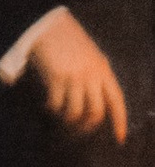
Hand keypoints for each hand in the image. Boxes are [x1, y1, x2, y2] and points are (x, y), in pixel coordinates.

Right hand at [22, 8, 128, 141]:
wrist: (51, 28)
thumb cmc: (70, 45)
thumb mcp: (90, 59)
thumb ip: (95, 78)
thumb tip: (93, 107)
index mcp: (103, 70)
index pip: (116, 100)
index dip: (120, 121)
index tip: (120, 139)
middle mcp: (92, 74)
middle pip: (96, 112)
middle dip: (86, 128)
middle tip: (76, 132)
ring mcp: (75, 76)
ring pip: (76, 113)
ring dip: (66, 121)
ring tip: (59, 117)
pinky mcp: (58, 78)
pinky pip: (57, 106)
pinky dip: (52, 110)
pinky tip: (47, 106)